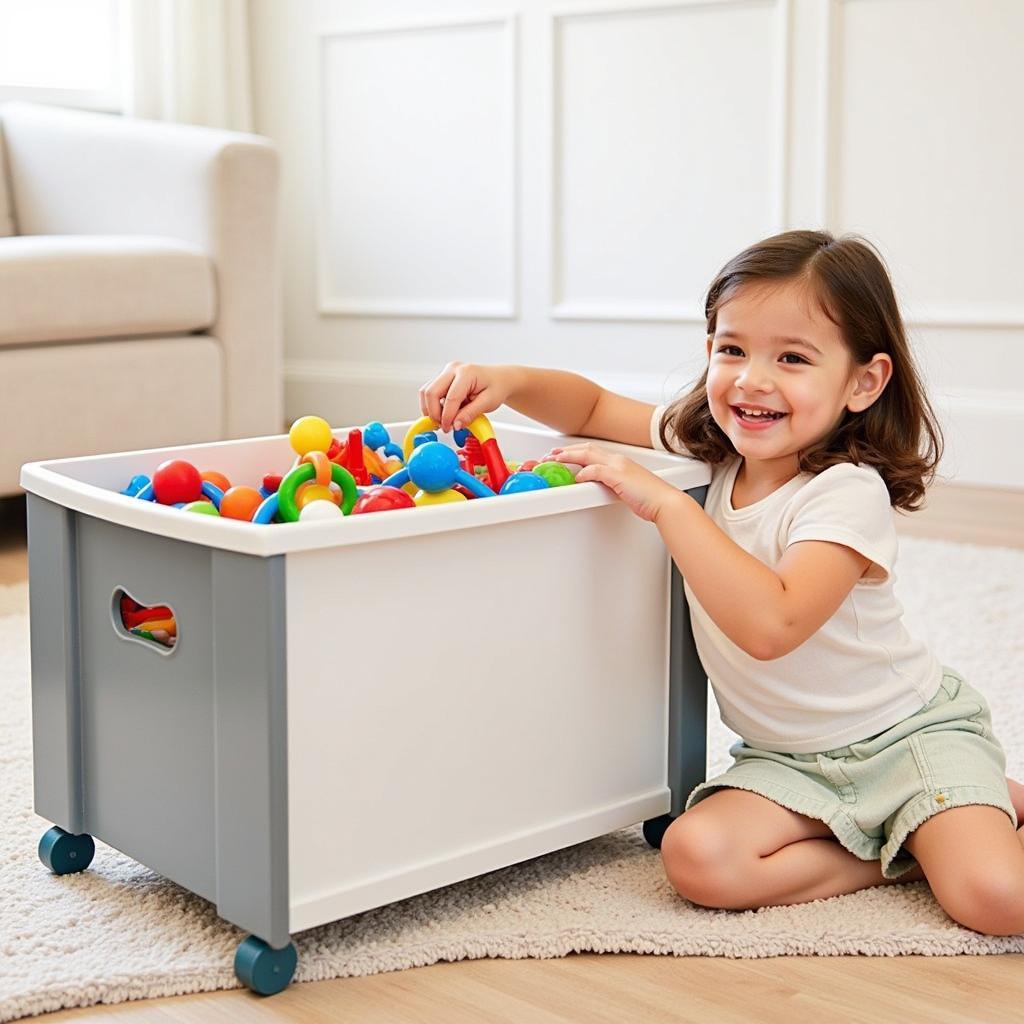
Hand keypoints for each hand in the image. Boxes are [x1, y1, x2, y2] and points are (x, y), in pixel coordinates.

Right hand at [419, 362, 515, 432]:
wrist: (499, 379)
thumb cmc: (496, 387)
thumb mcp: (489, 402)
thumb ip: (471, 414)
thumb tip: (455, 425)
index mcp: (466, 373)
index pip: (450, 398)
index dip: (447, 416)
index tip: (449, 428)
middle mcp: (453, 369)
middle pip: (431, 392)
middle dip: (434, 413)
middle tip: (444, 426)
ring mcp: (446, 373)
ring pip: (427, 392)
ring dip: (431, 410)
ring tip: (444, 421)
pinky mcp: (443, 379)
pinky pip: (430, 392)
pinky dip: (433, 406)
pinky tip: (444, 414)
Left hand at [548, 442, 679, 522]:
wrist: (665, 503)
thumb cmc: (650, 499)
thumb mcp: (626, 489)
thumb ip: (611, 485)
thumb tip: (598, 488)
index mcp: (621, 462)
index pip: (593, 451)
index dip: (575, 451)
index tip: (561, 454)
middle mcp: (618, 460)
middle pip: (587, 449)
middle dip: (566, 450)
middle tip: (551, 454)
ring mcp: (619, 467)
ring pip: (588, 455)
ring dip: (569, 457)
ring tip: (555, 461)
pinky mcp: (619, 477)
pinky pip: (596, 471)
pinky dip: (584, 473)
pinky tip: (576, 477)